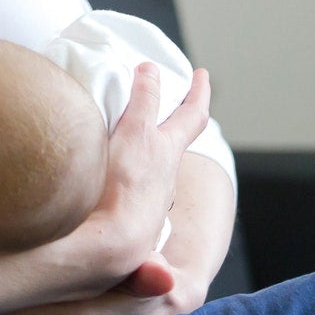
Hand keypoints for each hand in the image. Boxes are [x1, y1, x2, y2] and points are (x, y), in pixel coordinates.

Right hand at [90, 62, 211, 274]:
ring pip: (159, 168)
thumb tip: (150, 68)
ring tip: (141, 137)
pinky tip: (115, 178)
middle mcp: (164, 177)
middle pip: (180, 141)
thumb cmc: (123, 187)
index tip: (201, 74)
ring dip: (154, 149)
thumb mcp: (134, 133)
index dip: (198, 93)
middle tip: (186, 95)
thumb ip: (143, 100)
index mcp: (165, 151)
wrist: (112, 246)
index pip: (191, 116)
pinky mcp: (130, 219)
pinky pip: (135, 189)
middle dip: (184, 115)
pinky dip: (131, 175)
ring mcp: (148, 200)